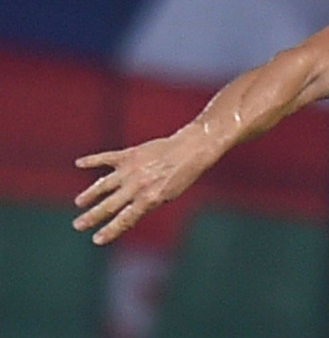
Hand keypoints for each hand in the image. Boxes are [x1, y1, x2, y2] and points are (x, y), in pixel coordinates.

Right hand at [72, 130, 210, 244]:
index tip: (96, 239)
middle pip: (109, 205)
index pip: (124, 219)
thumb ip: (147, 204)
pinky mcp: (130, 154)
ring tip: (79, 202)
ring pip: (104, 184)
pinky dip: (93, 160)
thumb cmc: (183, 174)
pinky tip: (79, 163)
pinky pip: (107, 157)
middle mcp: (137, 186)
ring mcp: (131, 169)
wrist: (191, 149)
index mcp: (149, 198)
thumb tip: (127, 213)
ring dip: (90, 194)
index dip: (109, 231)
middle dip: (92, 216)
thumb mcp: (168, 195)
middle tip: (77, 225)